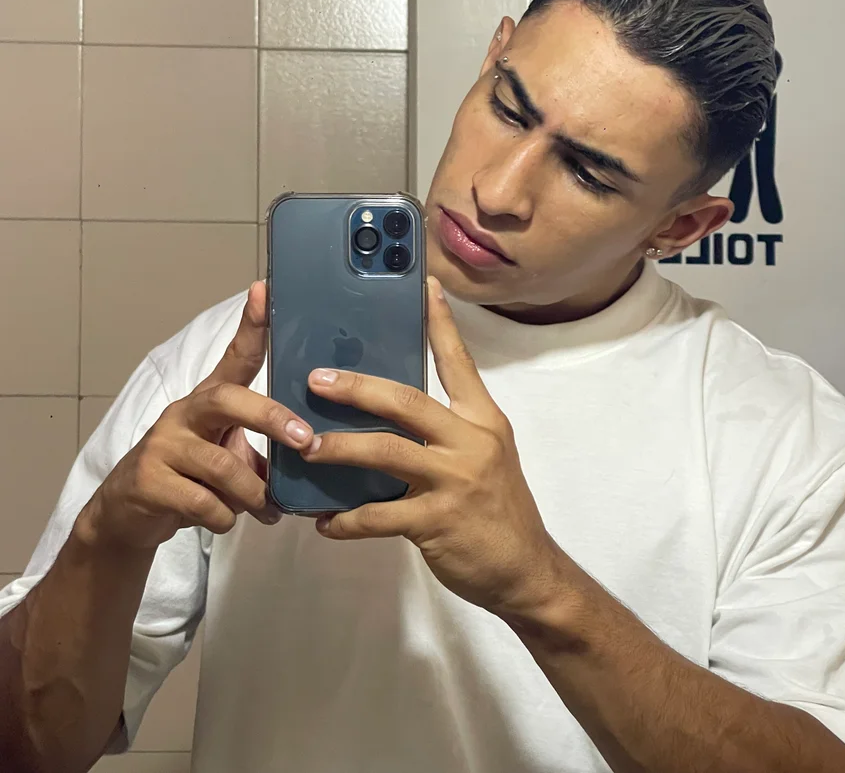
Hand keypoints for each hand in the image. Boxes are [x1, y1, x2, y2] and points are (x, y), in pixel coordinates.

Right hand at [79, 282, 313, 552]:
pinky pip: (203, 502)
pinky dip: (225, 517)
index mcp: (209, 399)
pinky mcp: (148, 481)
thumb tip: (310, 456)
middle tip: (304, 439)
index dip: (252, 324)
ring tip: (265, 508)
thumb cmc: (190, 477)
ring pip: (222, 465)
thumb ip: (261, 449)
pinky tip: (225, 520)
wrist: (129, 515)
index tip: (265, 289)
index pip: (235, 355)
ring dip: (252, 493)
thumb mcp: (227, 454)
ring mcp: (163, 445)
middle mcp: (184, 412)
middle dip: (271, 418)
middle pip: (229, 399)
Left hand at [303, 278, 558, 618]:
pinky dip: (347, 519)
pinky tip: (325, 522)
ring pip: (386, 453)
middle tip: (317, 379)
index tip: (424, 285)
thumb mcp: (486, 455)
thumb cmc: (498, 509)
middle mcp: (470, 442)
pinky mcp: (436, 522)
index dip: (440, 323)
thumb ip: (449, 430)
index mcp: (482, 419)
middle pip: (406, 402)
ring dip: (340, 448)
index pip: (458, 362)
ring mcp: (454, 482)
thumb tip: (393, 409)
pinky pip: (379, 515)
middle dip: (357, 389)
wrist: (526, 571)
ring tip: (307, 447)